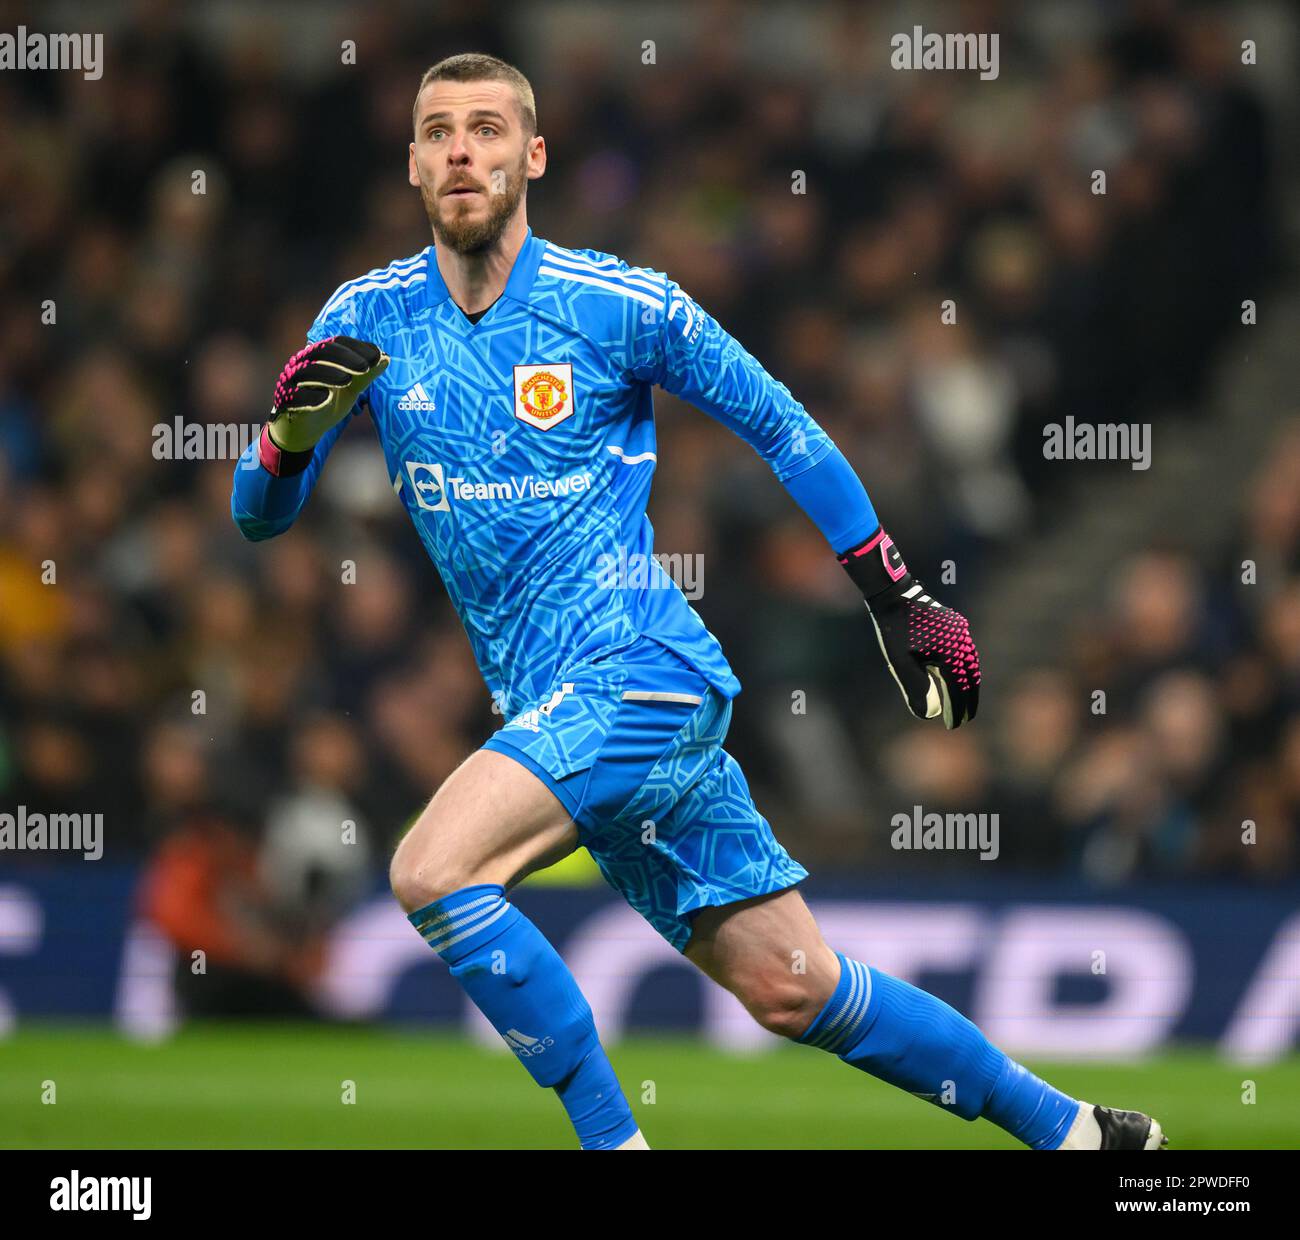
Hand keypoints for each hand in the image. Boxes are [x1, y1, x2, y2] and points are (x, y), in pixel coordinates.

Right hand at [266, 336, 388, 454]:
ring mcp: (291, 382)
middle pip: (321, 352)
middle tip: (366, 367)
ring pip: (306, 371)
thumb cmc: (328, 402)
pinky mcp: (284, 401)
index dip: (356, 347)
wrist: (306, 429)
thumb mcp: (351, 388)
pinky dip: (310, 396)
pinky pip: (294, 396)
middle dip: (345, 358)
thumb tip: (386, 358)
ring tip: (348, 380)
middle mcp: (302, 364)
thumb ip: (365, 375)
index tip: (377, 355)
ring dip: (328, 373)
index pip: (336, 343)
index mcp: (318, 356)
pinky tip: (326, 398)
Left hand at [838, 527, 979, 728]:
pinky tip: (955, 679)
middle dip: (967, 701)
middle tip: (964, 719)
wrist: (894, 594)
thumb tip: (927, 714)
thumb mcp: (901, 663)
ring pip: (969, 665)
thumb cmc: (894, 630)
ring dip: (966, 685)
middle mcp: (961, 642)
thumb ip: (915, 689)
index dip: (957, 709)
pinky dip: (962, 670)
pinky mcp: (956, 626)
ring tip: (962, 703)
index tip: (954, 725)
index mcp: (951, 652)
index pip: (958, 689)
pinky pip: (964, 653)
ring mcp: (960, 632)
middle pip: (969, 678)